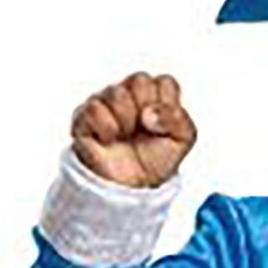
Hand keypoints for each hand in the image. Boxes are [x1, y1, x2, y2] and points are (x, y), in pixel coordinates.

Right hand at [70, 72, 197, 188]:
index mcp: (155, 95)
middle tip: (143, 130)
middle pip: (141, 80)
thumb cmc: (156, 160)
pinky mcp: (85, 115)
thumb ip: (180, 120)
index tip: (164, 128)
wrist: (131, 187)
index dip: (167, 107)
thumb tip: (150, 113)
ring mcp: (106, 102)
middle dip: (147, 110)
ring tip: (126, 137)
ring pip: (117, 94)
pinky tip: (110, 139)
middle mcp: (130, 93)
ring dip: (127, 121)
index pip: (165, 82)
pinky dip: (107, 129)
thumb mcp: (183, 141)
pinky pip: (95, 109)